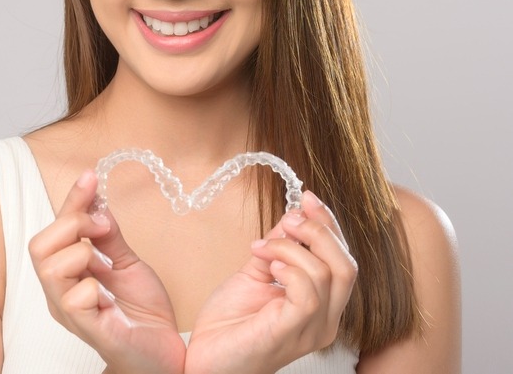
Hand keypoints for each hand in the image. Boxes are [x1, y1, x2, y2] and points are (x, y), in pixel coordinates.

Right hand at [29, 169, 185, 373]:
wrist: (166, 354)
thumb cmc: (141, 315)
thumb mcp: (126, 263)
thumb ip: (109, 235)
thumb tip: (96, 200)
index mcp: (67, 274)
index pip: (55, 228)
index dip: (72, 199)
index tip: (90, 176)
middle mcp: (60, 293)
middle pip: (38, 246)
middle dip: (72, 225)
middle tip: (103, 229)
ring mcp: (71, 313)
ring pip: (49, 270)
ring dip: (81, 254)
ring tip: (105, 264)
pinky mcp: (89, 331)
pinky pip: (73, 300)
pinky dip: (93, 288)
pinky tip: (109, 297)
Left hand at [184, 191, 356, 373]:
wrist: (206, 361)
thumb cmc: (230, 325)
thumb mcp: (255, 274)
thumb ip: (276, 248)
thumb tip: (290, 216)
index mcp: (321, 306)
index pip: (343, 260)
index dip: (329, 225)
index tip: (306, 196)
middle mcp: (325, 320)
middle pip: (347, 266)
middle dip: (319, 230)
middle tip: (287, 219)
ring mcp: (311, 329)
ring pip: (328, 275)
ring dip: (292, 248)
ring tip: (262, 248)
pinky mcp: (291, 333)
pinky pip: (308, 294)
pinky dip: (290, 269)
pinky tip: (268, 266)